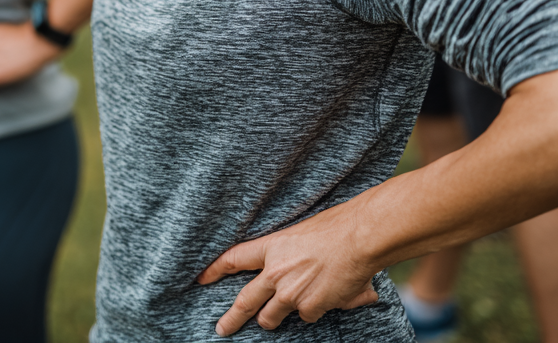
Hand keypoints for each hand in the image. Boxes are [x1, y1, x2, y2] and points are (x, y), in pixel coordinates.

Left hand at [197, 203, 378, 335]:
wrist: (356, 239)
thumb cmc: (333, 228)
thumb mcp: (301, 234)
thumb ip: (293, 256)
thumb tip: (293, 266)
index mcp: (270, 248)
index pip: (234, 259)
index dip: (215, 269)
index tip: (201, 278)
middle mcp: (275, 273)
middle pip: (245, 301)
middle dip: (231, 318)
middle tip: (221, 329)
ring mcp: (291, 294)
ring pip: (272, 317)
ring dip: (272, 320)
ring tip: (270, 321)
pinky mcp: (310, 309)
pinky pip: (306, 317)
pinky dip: (313, 311)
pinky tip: (325, 298)